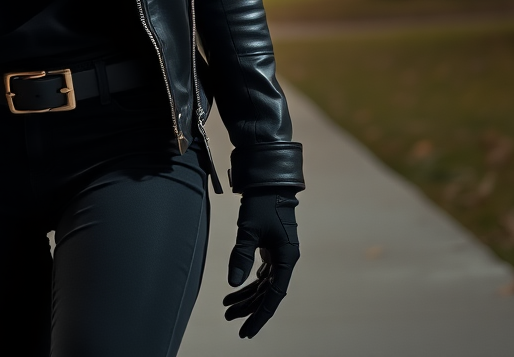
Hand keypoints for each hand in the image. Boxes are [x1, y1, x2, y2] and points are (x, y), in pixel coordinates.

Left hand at [222, 189, 298, 338]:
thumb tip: (233, 283)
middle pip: (267, 293)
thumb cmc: (261, 203)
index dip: (259, 315)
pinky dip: (248, 281)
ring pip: (263, 284)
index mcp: (286, 259)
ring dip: (246, 295)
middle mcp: (285, 260)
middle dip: (248, 307)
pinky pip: (261, 273)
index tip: (246, 331)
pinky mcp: (271, 248)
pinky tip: (236, 290)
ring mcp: (279, 255)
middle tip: (228, 318)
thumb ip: (241, 255)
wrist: (268, 182)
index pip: (274, 297)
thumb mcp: (248, 229)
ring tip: (227, 307)